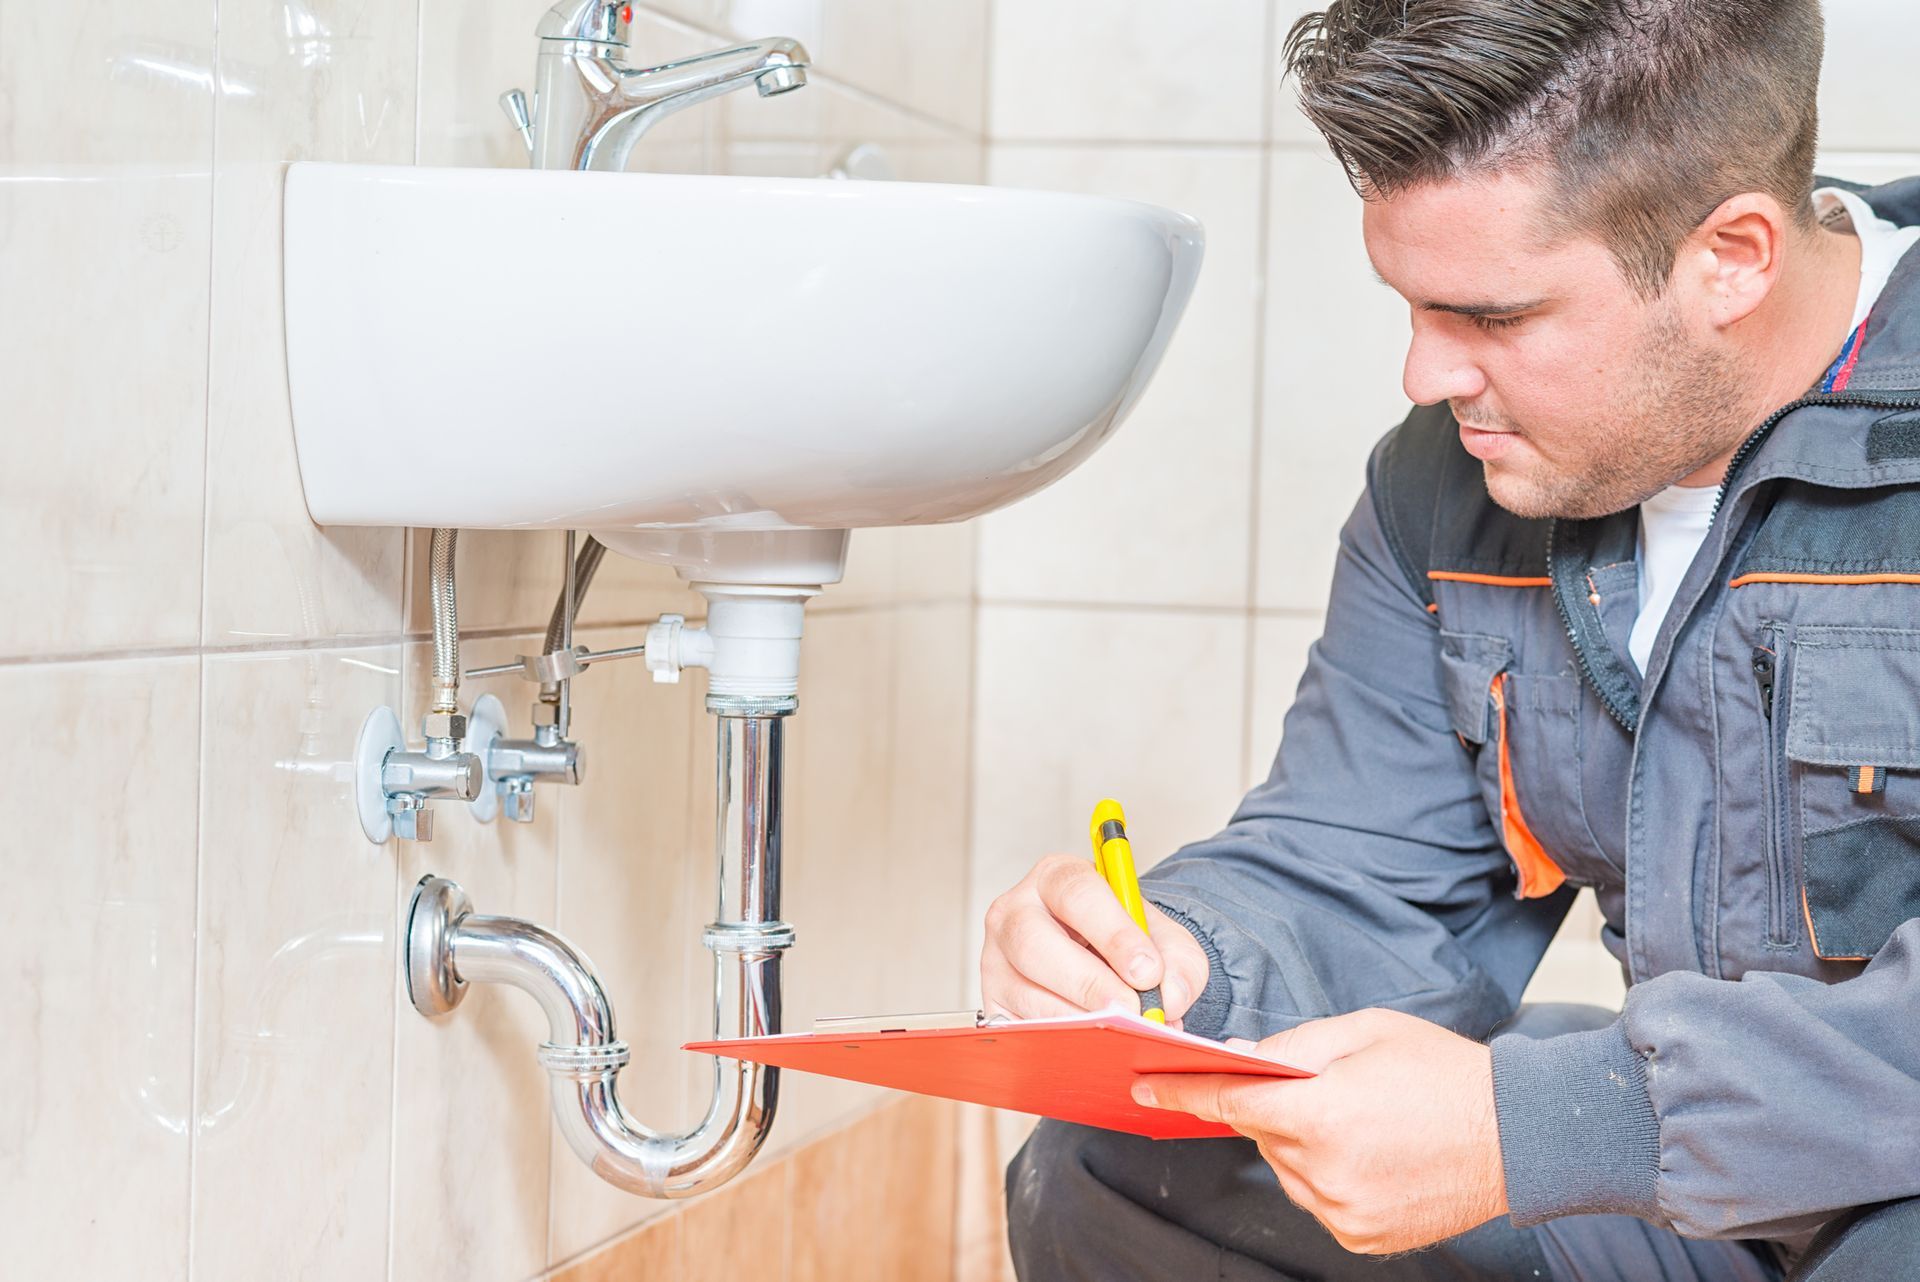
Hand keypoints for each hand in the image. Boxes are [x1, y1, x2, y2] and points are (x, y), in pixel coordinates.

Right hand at [980, 854, 1210, 1025]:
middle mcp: (1014, 912)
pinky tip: (1098, 1046)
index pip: (1076, 893)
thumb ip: (1179, 961)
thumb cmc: (1124, 942)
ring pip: (1026, 993)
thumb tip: (1172, 999)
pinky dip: (1064, 1043)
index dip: (1113, 933)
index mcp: (1056, 878)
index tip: (1147, 970)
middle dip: (1089, 983)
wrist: (1102, 963)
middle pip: (1034, 943)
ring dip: (1081, 1020)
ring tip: (1125, 1033)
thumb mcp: (1163, 938)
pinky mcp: (993, 1004)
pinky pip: (1023, 1030)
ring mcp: (996, 960)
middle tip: (1133, 1010)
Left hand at [1133, 1008, 1507, 1253]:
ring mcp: (1343, 1211)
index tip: (1145, 1089)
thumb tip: (1233, 1057)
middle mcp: (1325, 1171)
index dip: (1182, 1094)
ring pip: (1288, 1170)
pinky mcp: (1362, 1237)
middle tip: (1330, 1090)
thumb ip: (1290, 1048)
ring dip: (1303, 1145)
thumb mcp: (1362, 1033)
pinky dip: (1329, 1176)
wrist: (1517, 1135)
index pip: (1228, 1104)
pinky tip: (1373, 1155)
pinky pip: (1318, 1200)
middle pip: (1263, 1136)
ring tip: (1364, 1123)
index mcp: (1321, 1114)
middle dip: (1278, 1109)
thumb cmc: (1442, 1072)